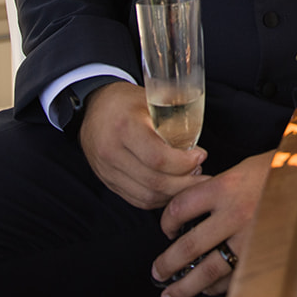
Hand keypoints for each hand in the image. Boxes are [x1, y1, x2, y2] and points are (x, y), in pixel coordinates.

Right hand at [76, 81, 204, 209]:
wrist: (94, 107)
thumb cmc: (126, 101)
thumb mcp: (151, 97)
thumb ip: (174, 113)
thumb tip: (200, 132)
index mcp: (125, 127)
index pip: (158, 158)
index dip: (184, 163)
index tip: (200, 155)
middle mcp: (112, 152)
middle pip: (155, 182)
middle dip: (185, 183)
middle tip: (202, 173)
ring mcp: (108, 171)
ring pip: (147, 196)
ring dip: (174, 194)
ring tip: (191, 181)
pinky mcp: (108, 182)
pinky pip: (137, 200)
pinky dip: (159, 199)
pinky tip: (173, 189)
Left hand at [151, 151, 271, 296]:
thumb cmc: (280, 171)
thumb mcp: (243, 169)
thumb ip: (217, 189)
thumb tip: (192, 210)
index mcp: (226, 186)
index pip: (180, 207)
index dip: (165, 221)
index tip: (165, 230)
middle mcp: (235, 213)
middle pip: (189, 246)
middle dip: (167, 264)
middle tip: (157, 272)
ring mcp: (250, 238)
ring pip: (209, 269)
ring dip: (186, 286)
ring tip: (173, 294)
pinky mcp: (263, 254)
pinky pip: (234, 277)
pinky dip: (218, 286)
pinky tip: (209, 289)